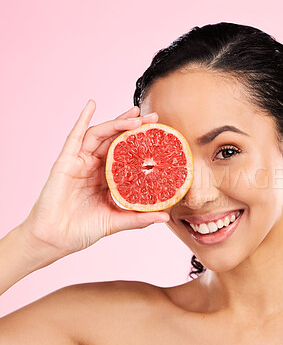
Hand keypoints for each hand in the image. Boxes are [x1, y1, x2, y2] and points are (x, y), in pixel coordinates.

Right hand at [20, 100, 168, 267]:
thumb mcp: (116, 221)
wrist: (55, 240)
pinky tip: (92, 104)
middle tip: (153, 118)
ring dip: (117, 123)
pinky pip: (74, 137)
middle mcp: (94, 166)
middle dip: (133, 126)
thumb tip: (165, 218)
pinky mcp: (65, 162)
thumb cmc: (82, 230)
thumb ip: (139, 218)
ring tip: (136, 116)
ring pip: (100, 135)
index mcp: (106, 178)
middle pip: (115, 140)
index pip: (126, 154)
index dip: (141, 143)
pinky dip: (82, 119)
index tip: (159, 134)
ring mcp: (79, 162)